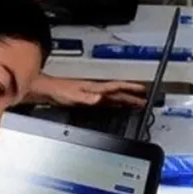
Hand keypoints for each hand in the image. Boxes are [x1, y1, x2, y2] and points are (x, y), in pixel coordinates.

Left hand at [31, 76, 146, 106]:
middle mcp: (96, 90)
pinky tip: (118, 106)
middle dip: (132, 96)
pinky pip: (107, 102)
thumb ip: (88, 98)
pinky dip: (115, 104)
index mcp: (95, 88)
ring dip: (125, 100)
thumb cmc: (59, 91)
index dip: (130, 88)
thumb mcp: (74, 95)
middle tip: (144, 100)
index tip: (141, 89)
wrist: (48, 91)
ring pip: (114, 97)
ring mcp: (93, 94)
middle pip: (118, 93)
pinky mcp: (88, 100)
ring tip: (137, 103)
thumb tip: (100, 98)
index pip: (116, 87)